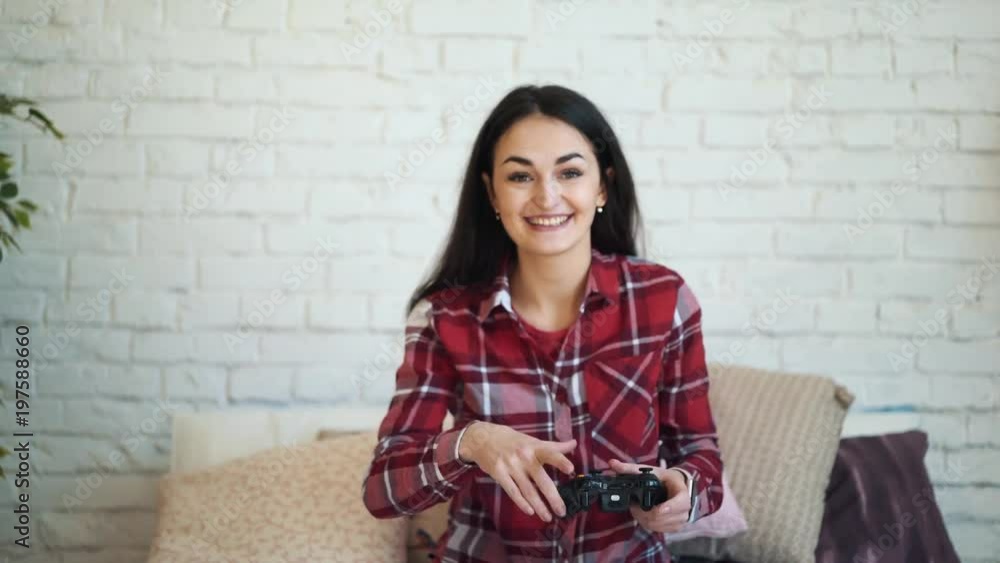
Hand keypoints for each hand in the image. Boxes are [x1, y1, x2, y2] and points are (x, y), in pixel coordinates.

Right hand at [459, 421, 576, 521]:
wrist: (482, 438)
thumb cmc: (511, 440)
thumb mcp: (531, 440)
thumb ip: (553, 446)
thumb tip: (574, 444)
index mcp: (534, 447)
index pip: (550, 453)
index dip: (560, 461)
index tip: (571, 469)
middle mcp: (524, 457)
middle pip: (541, 480)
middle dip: (553, 497)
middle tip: (562, 511)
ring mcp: (511, 466)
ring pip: (528, 490)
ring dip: (539, 506)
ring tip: (548, 517)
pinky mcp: (499, 474)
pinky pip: (513, 492)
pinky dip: (522, 503)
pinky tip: (530, 511)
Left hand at [608, 458, 689, 533]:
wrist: (677, 486)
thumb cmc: (664, 478)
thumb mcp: (651, 470)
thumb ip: (631, 469)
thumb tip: (613, 463)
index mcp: (682, 493)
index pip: (680, 503)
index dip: (669, 507)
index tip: (658, 509)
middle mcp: (684, 509)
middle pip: (665, 517)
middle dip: (646, 514)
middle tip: (634, 506)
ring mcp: (681, 519)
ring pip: (660, 525)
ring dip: (645, 519)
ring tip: (636, 509)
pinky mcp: (675, 527)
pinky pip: (660, 530)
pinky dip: (649, 524)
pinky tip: (642, 516)